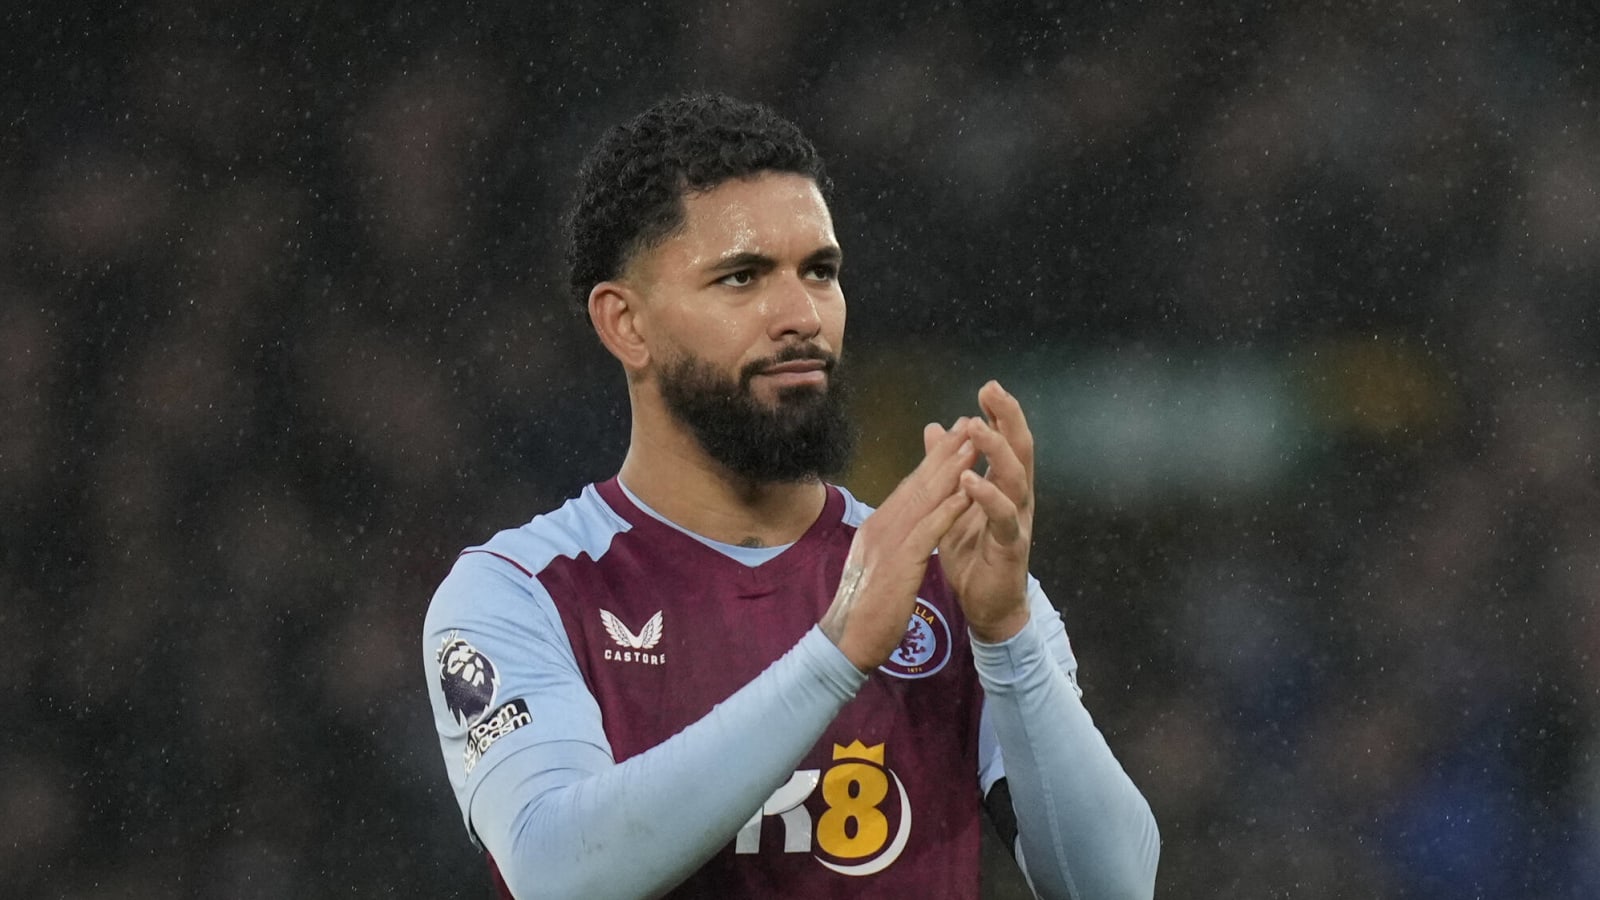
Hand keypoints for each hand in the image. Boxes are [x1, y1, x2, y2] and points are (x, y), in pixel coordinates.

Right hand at [821, 420, 977, 669]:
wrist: (847, 639)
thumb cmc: (864, 607)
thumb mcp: (878, 564)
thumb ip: (890, 540)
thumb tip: (899, 522)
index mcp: (878, 524)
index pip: (910, 486)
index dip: (934, 460)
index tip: (954, 437)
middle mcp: (882, 524)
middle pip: (918, 482)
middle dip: (945, 452)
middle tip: (968, 423)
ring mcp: (889, 541)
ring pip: (925, 498)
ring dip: (952, 470)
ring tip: (974, 444)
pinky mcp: (900, 562)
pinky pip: (929, 529)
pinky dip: (949, 508)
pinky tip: (968, 492)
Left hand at [929, 381, 1034, 642]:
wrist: (986, 604)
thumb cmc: (973, 552)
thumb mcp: (953, 503)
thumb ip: (948, 467)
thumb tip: (936, 427)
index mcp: (1004, 485)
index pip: (1005, 442)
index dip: (998, 414)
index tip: (987, 387)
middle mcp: (1017, 497)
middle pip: (1019, 449)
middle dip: (1007, 418)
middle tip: (992, 391)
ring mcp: (1017, 520)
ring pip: (1015, 478)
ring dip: (997, 451)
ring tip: (978, 429)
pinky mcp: (1011, 546)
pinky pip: (1003, 517)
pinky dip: (988, 497)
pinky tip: (972, 481)